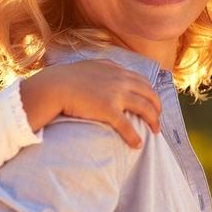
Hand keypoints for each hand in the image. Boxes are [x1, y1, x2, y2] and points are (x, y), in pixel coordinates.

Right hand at [19, 60, 161, 146]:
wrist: (53, 86)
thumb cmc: (65, 79)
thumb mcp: (89, 66)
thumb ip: (103, 68)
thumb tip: (113, 71)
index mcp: (116, 70)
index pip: (143, 81)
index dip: (150, 94)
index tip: (151, 104)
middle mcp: (120, 80)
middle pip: (150, 94)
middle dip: (157, 108)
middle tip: (157, 120)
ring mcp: (115, 94)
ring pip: (145, 108)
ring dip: (153, 121)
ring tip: (155, 132)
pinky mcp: (108, 109)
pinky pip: (128, 126)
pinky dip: (134, 137)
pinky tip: (138, 145)